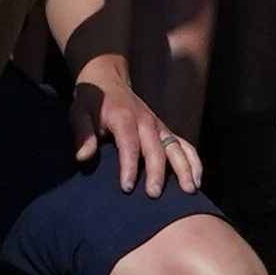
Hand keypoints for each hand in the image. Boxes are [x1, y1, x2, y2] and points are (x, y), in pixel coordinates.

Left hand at [73, 72, 198, 199]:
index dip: (129, 166)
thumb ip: (82, 135)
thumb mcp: (78, 113)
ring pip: (176, 147)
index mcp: (123, 117)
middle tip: (155, 195)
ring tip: (189, 190)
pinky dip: (193, 162)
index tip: (127, 187)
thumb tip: (83, 158)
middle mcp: (146, 121)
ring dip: (184, 168)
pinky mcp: (165, 130)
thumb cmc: (91, 101)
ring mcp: (159, 126)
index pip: (129, 144)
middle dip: (157, 172)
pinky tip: (197, 181)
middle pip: (156, 149)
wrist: (107, 79)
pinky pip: (184, 146)